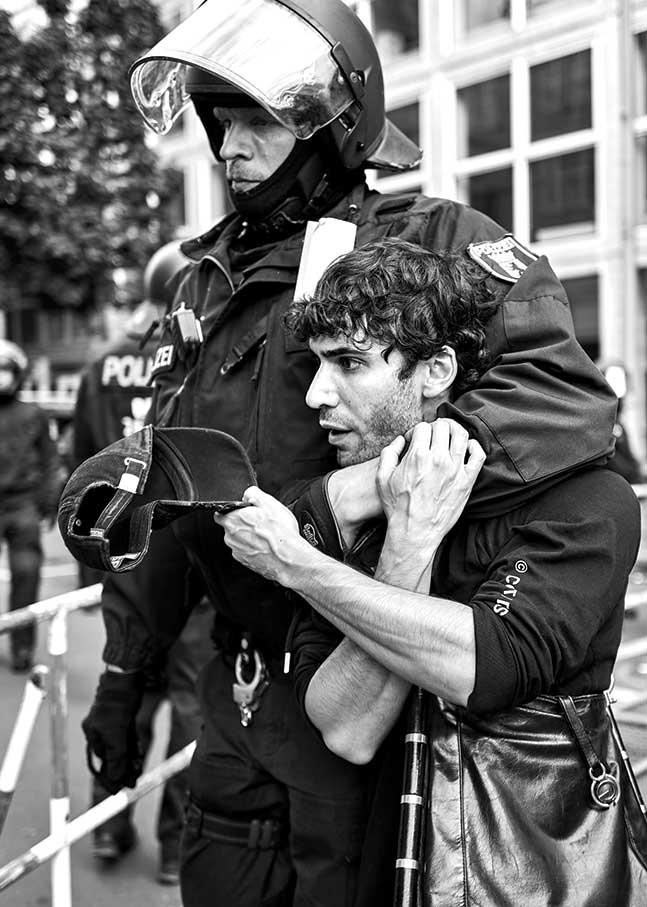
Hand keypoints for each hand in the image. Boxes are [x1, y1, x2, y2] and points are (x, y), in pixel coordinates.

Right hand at [82, 671, 145, 794]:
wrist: (127, 676)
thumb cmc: (118, 702)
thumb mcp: (116, 732)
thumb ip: (116, 755)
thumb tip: (116, 777)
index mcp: (93, 734)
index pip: (99, 762)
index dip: (108, 777)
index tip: (117, 791)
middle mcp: (100, 730)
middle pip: (111, 756)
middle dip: (122, 770)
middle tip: (133, 783)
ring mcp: (113, 723)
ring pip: (121, 747)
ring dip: (129, 760)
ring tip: (138, 772)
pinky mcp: (125, 717)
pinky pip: (128, 737)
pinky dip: (133, 747)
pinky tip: (138, 755)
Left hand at [213, 486, 310, 584]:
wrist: (289, 558)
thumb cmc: (280, 533)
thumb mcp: (269, 502)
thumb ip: (253, 493)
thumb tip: (248, 493)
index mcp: (232, 520)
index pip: (219, 513)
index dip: (231, 510)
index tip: (242, 511)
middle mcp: (230, 537)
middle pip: (231, 526)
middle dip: (243, 524)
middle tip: (260, 523)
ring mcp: (237, 551)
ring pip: (239, 540)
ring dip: (249, 537)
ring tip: (266, 535)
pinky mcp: (244, 562)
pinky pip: (246, 551)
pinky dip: (254, 548)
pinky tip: (267, 546)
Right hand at [376, 419, 484, 549]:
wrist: (414, 532)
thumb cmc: (397, 507)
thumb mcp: (382, 478)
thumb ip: (388, 454)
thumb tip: (399, 440)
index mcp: (417, 456)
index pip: (423, 427)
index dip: (417, 430)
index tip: (416, 440)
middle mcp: (438, 459)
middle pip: (443, 427)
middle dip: (435, 427)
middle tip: (432, 436)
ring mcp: (455, 470)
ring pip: (462, 435)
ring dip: (455, 430)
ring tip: (449, 436)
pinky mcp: (467, 481)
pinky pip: (478, 455)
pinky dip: (474, 446)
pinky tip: (466, 448)